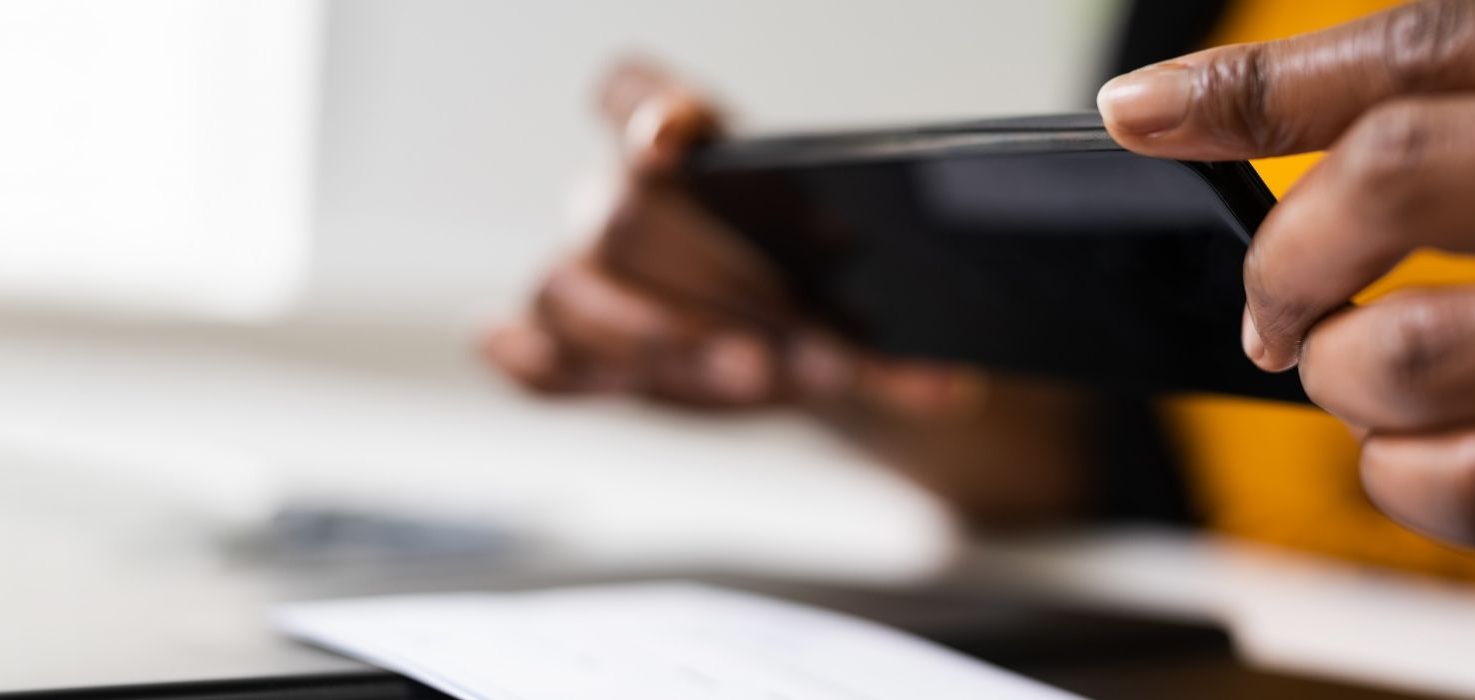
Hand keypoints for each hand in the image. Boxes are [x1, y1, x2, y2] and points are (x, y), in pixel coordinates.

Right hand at [486, 60, 1094, 525]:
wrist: (825, 353)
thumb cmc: (832, 286)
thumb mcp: (872, 274)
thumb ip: (889, 303)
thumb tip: (947, 369)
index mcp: (682, 142)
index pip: (629, 92)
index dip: (644, 110)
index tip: (677, 139)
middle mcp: (618, 199)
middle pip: (623, 216)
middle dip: (712, 281)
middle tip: (794, 336)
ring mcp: (590, 281)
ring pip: (572, 288)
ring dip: (661, 340)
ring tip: (751, 376)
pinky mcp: (580, 358)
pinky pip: (528, 353)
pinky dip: (527, 359)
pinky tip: (529, 357)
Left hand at [1099, 0, 1474, 549]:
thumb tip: (1189, 106)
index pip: (1430, 48)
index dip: (1256, 83)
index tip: (1144, 108)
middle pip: (1399, 174)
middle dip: (1294, 255)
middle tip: (1285, 305)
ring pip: (1411, 348)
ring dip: (1343, 379)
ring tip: (1373, 379)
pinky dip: (1403, 477)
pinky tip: (1421, 452)